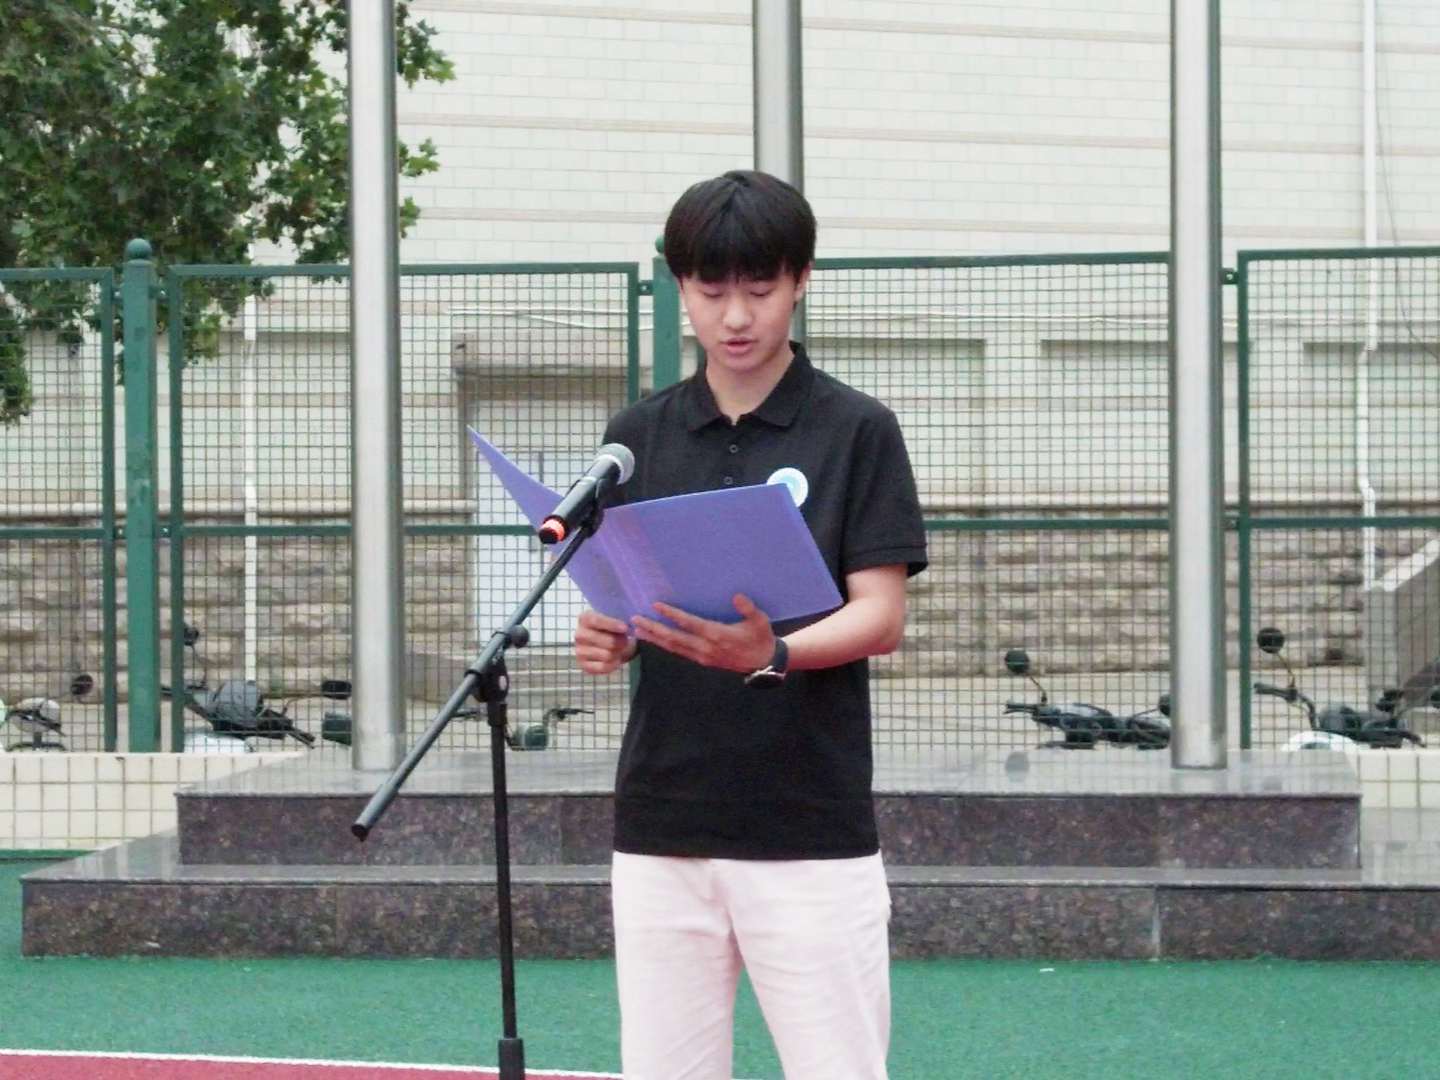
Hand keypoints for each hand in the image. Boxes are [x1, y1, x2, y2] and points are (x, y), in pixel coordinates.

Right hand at [574, 609, 637, 674]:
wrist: (604, 641)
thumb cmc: (610, 627)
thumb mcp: (613, 617)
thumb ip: (618, 617)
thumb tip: (629, 624)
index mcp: (584, 618)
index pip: (596, 621)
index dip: (612, 625)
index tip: (625, 628)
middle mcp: (579, 634)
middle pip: (607, 641)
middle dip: (621, 642)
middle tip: (625, 641)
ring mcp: (579, 651)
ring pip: (607, 655)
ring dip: (618, 653)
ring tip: (619, 649)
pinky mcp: (583, 665)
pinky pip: (604, 667)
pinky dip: (613, 664)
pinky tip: (615, 658)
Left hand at [630, 593, 774, 672]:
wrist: (763, 662)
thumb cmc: (760, 637)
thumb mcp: (759, 620)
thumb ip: (747, 608)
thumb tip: (736, 595)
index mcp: (716, 635)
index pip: (689, 623)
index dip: (672, 615)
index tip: (656, 605)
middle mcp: (705, 647)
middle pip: (673, 638)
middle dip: (653, 628)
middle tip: (634, 619)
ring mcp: (702, 656)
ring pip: (673, 647)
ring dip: (654, 638)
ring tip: (637, 630)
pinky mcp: (702, 660)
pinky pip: (679, 651)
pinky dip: (664, 645)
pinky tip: (655, 639)